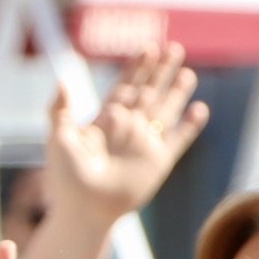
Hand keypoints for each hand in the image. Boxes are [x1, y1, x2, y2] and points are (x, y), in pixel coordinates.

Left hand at [45, 47, 210, 223]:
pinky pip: (178, 139)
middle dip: (161, 71)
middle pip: (148, 92)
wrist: (85, 211)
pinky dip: (190, 125)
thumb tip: (62, 80)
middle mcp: (127, 129)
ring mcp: (144, 144)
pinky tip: (200, 109)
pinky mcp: (158, 162)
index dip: (136, 68)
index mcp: (105, 121)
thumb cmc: (67, 180)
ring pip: (165, 111)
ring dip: (177, 92)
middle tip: (175, 48)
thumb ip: (60, 110)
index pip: (125, 87)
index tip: (147, 49)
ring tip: (188, 73)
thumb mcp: (58, 140)